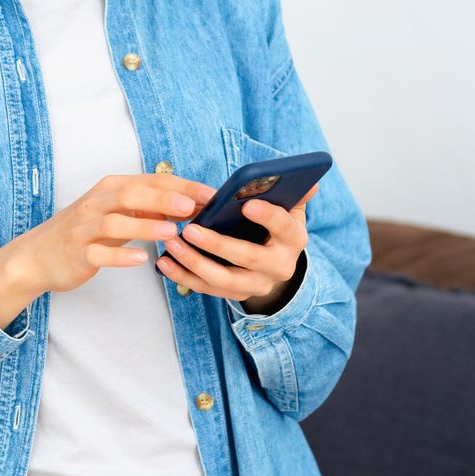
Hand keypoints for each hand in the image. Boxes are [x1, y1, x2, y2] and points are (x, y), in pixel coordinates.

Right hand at [5, 171, 218, 297]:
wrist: (39, 255)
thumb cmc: (85, 232)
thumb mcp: (117, 213)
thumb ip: (149, 207)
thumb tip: (190, 203)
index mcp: (110, 189)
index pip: (150, 181)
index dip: (181, 186)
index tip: (210, 195)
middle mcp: (97, 204)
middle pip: (131, 195)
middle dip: (163, 198)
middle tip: (191, 206)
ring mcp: (85, 229)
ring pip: (115, 222)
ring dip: (145, 226)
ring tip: (172, 231)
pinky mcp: (78, 253)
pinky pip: (100, 253)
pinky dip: (121, 256)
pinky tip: (142, 260)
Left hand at [155, 180, 318, 309]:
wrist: (276, 266)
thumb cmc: (277, 230)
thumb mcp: (290, 211)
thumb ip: (294, 195)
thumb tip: (310, 180)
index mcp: (293, 240)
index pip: (283, 227)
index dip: (267, 216)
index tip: (247, 204)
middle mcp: (279, 267)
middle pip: (248, 257)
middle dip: (218, 244)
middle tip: (190, 228)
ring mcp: (256, 285)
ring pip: (224, 279)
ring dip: (194, 262)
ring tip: (171, 243)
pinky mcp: (235, 295)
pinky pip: (207, 289)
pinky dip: (183, 276)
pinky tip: (164, 262)